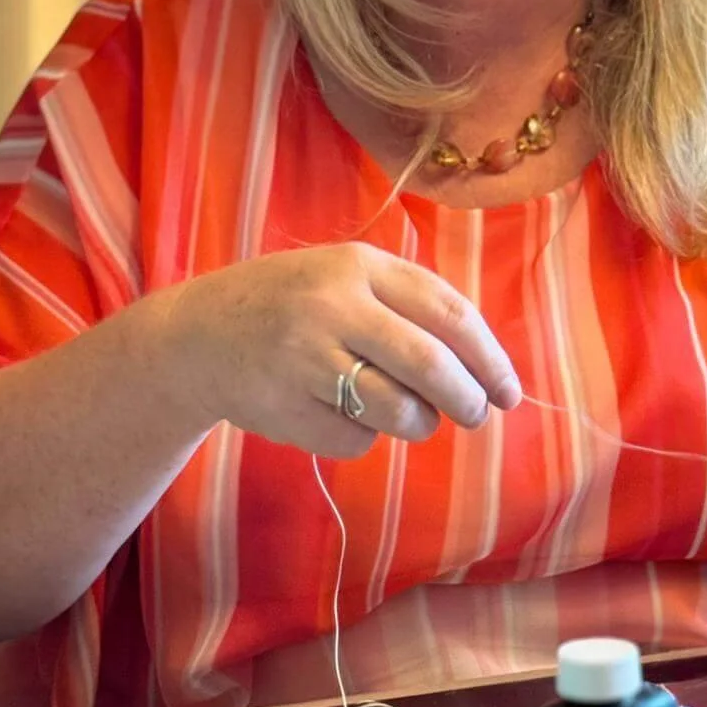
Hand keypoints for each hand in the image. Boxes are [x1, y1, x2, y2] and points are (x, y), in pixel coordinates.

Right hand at [159, 243, 521, 458]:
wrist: (198, 335)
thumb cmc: (294, 304)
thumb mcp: (346, 277)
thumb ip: (408, 306)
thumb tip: (484, 366)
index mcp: (359, 266)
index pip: (448, 312)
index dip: (489, 358)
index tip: (509, 390)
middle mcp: (334, 307)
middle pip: (430, 366)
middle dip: (468, 400)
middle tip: (477, 415)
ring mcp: (306, 360)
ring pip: (399, 412)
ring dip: (419, 424)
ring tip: (408, 416)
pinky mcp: (288, 410)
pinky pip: (356, 440)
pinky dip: (363, 437)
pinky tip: (337, 413)